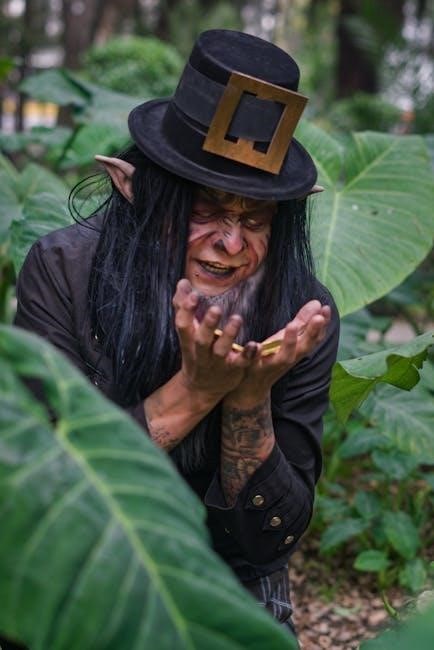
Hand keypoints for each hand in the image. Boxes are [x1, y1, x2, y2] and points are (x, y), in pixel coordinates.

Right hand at [173, 279, 256, 398]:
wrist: (200, 388)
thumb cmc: (196, 351)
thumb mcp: (187, 332)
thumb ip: (184, 307)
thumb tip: (183, 282)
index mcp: (188, 340)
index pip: (183, 325)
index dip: (186, 311)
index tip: (193, 294)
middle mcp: (201, 352)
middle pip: (202, 339)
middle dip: (208, 325)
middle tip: (216, 308)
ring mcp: (217, 362)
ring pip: (221, 350)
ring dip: (229, 335)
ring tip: (237, 318)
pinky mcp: (233, 370)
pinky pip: (240, 363)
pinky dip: (248, 355)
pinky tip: (255, 345)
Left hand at [224, 300, 330, 407]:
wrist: (250, 388)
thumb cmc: (271, 359)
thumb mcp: (286, 339)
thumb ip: (301, 322)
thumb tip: (318, 303)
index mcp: (296, 350)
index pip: (314, 338)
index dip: (322, 325)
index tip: (326, 309)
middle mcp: (288, 359)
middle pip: (304, 347)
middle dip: (312, 333)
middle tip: (319, 317)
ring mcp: (271, 366)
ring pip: (284, 357)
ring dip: (290, 342)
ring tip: (292, 325)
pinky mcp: (253, 370)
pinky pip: (255, 362)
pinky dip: (256, 354)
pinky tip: (257, 344)